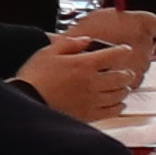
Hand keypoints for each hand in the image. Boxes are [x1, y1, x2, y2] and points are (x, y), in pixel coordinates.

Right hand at [12, 10, 155, 120]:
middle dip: (127, 73)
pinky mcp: (88, 115)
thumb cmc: (35, 76)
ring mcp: (92, 100)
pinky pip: (111, 112)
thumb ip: (70, 43)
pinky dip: (118, 107)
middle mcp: (92, 82)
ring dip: (124, 89)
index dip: (123, 51)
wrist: (28, 100)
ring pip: (119, 95)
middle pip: (121, 77)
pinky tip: (119, 105)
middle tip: (128, 72)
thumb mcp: (49, 52)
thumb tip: (86, 40)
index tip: (125, 50)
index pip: (113, 55)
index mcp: (85, 64)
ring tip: (124, 88)